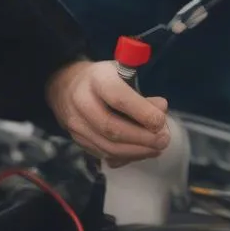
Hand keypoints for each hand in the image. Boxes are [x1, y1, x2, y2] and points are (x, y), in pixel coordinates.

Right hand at [45, 59, 169, 166]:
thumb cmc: (104, 78)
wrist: (65, 87)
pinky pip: (103, 154)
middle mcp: (82, 102)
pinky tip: (142, 152)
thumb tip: (161, 109)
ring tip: (157, 149)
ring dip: (137, 151)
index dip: (142, 112)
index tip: (161, 121)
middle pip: (112, 128)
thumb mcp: (123, 73)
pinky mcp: (77, 140)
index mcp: (97, 79)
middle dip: (142, 138)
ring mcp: (77, 124)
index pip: (119, 98)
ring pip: (107, 147)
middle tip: (164, 140)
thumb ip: (141, 92)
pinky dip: (126, 157)